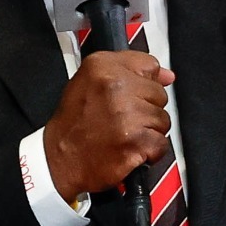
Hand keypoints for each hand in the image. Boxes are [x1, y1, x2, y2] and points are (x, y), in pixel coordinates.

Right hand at [43, 50, 175, 200]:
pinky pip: (161, 144)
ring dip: (147, 132)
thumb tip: (167, 75)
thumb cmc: (74, 123)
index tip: (127, 97)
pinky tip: (128, 149)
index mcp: (102, 67)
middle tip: (119, 120)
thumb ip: (130, 70)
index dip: (141, 85)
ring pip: (162, 120)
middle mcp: (115, 87)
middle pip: (159, 95)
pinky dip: (148, 152)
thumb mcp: (90, 83)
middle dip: (145, 110)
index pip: (150, 66)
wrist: (59, 160)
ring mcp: (126, 114)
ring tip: (122, 135)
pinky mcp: (135, 141)